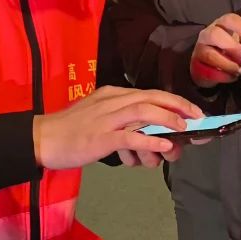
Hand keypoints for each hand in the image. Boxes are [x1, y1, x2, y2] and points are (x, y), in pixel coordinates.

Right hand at [33, 86, 200, 169]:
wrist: (42, 139)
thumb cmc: (72, 131)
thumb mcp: (101, 118)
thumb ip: (126, 125)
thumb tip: (155, 139)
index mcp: (113, 94)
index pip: (150, 93)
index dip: (175, 101)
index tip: (194, 111)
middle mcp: (112, 101)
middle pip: (152, 97)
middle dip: (179, 106)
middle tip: (198, 118)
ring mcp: (106, 118)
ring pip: (144, 112)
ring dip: (168, 120)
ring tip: (184, 130)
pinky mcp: (100, 137)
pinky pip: (130, 136)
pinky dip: (150, 140)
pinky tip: (164, 146)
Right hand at [191, 13, 240, 88]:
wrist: (208, 66)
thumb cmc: (228, 51)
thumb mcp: (240, 43)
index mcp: (221, 25)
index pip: (230, 19)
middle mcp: (207, 34)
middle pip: (215, 34)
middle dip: (231, 46)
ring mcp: (200, 50)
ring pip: (210, 55)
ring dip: (228, 64)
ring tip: (239, 70)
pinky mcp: (196, 65)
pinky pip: (208, 71)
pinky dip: (222, 76)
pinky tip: (231, 77)